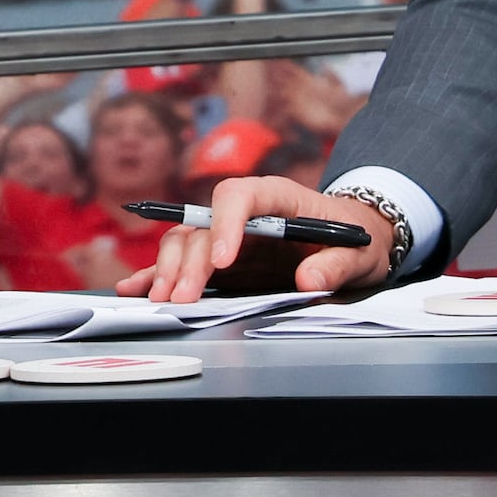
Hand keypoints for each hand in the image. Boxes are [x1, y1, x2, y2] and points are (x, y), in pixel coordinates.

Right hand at [112, 173, 397, 304]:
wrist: (355, 240)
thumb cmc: (358, 241)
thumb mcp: (361, 254)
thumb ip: (337, 264)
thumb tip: (309, 279)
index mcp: (277, 196)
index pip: (239, 196)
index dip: (225, 225)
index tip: (222, 262)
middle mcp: (244, 211)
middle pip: (203, 226)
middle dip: (190, 263)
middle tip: (183, 299)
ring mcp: (229, 234)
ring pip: (185, 241)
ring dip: (169, 269)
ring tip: (161, 300)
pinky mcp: (222, 258)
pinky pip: (184, 261)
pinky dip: (158, 273)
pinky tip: (135, 288)